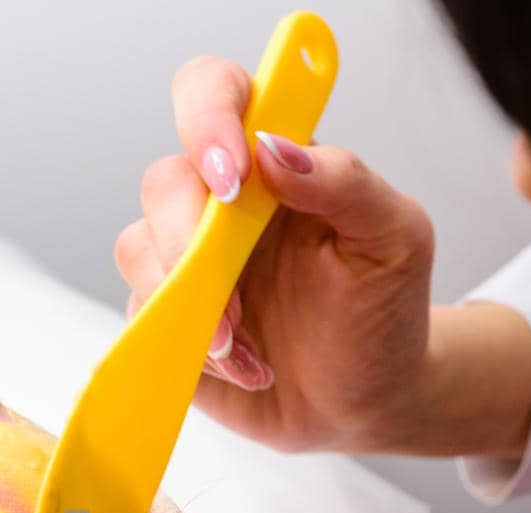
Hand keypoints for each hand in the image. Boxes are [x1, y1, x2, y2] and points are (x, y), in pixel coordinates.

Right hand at [117, 57, 436, 452]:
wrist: (368, 401)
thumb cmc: (382, 311)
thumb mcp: (394, 238)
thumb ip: (345, 181)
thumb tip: (274, 149)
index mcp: (274, 161)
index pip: (215, 93)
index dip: (207, 118)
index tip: (233, 175)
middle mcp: (221, 202)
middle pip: (164, 182)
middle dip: (189, 241)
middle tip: (235, 299)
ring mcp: (188, 259)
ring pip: (137, 250)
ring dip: (190, 303)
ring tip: (246, 347)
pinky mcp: (169, 316)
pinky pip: (145, 318)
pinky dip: (193, 349)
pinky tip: (246, 368)